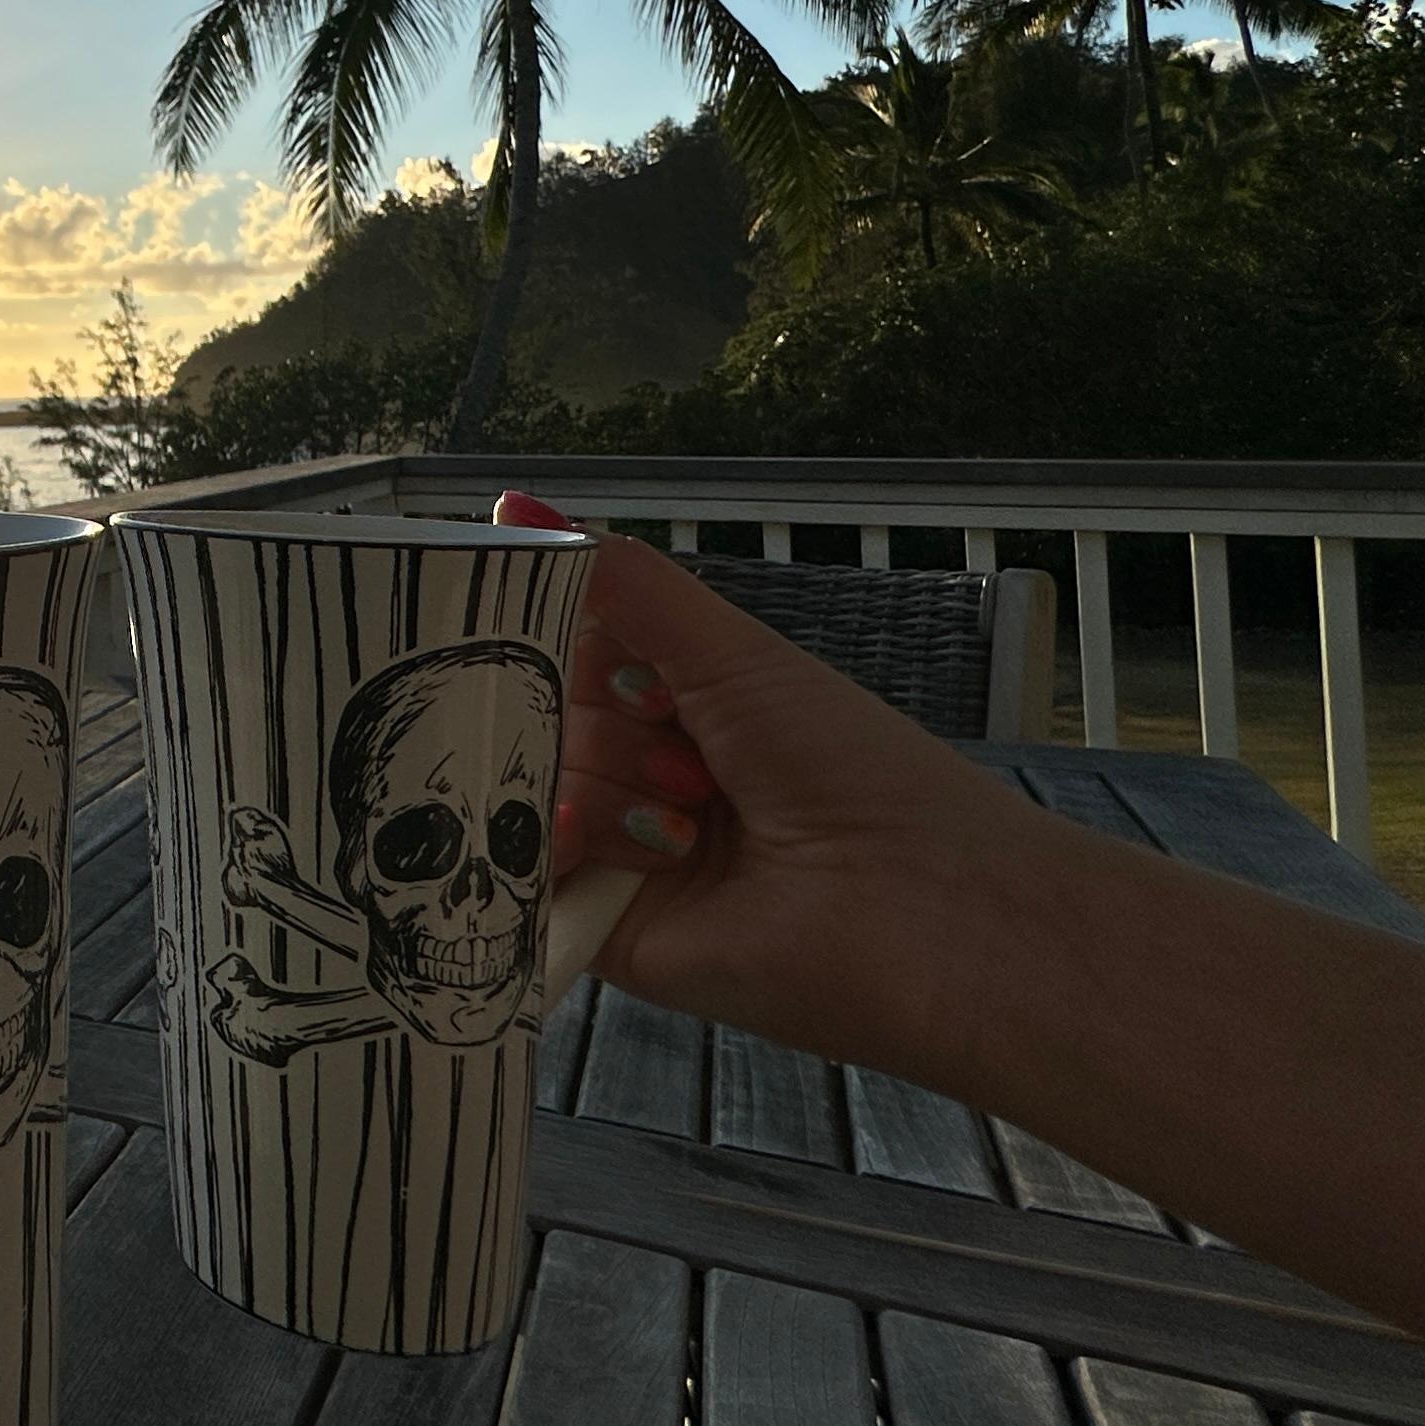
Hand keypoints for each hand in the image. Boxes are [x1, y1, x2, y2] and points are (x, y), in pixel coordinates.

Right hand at [500, 492, 1060, 1063]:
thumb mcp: (729, 650)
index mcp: (681, 702)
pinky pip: (527, 872)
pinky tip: (593, 839)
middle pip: (544, 714)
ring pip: (533, 785)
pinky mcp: (603, 926)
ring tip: (690, 821)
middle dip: (606, 718)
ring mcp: (621, 850)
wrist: (910, 905)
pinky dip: (554, 845)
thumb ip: (618, 580)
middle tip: (681, 738)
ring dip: (608, 786)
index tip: (587, 637)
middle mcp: (645, 771)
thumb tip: (514, 499)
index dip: (564, 634)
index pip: (568, 646)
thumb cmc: (844, 766)